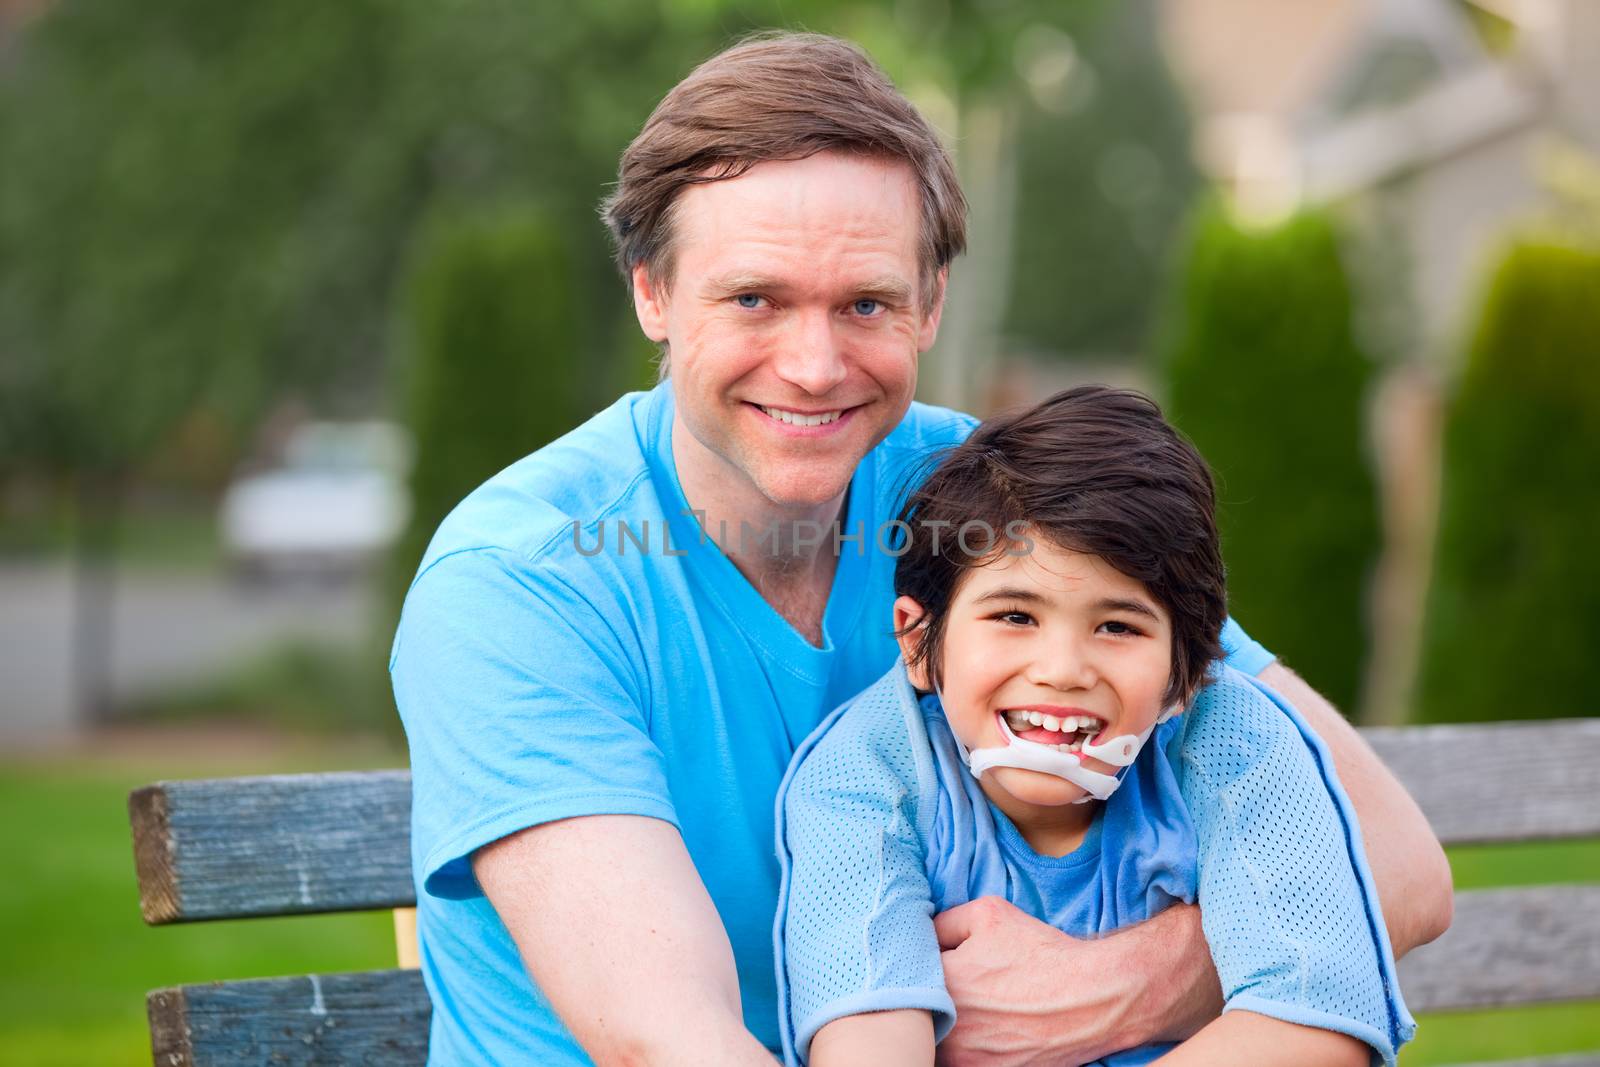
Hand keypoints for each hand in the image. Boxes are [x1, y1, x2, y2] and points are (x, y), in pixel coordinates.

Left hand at [933, 897, 1117, 1066]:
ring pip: (934, 1038)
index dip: (921, 962)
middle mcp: (946, 1023)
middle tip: (953, 986)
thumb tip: (924, 934)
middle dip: (926, 995)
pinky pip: (956, 1058)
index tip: (937, 961)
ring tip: (974, 1009)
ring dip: (942, 1025)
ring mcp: (963, 1055)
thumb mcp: (988, 914)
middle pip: (917, 1008)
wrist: (1091, 998)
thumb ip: (944, 921)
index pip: (907, 968)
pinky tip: (986, 1030)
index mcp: (940, 980)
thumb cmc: (1041, 953)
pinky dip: (964, 1046)